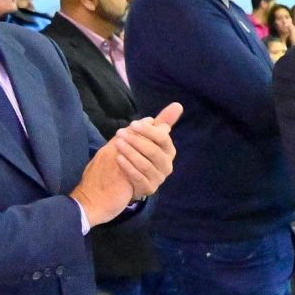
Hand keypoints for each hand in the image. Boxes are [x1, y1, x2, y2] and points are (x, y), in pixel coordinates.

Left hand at [72, 102, 179, 223]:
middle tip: (120, 134)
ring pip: (146, 164)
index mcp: (167, 151)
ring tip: (117, 145)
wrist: (116, 182)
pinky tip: (118, 159)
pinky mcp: (148, 189)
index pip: (162, 138)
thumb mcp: (144, 136)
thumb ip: (160, 123)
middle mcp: (166, 165)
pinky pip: (139, 178)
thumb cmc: (132, 154)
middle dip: (136, 141)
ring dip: (130, 152)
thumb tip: (178, 105)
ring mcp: (158, 179)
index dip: (147, 130)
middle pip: (154, 151)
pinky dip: (128, 167)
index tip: (132, 125)